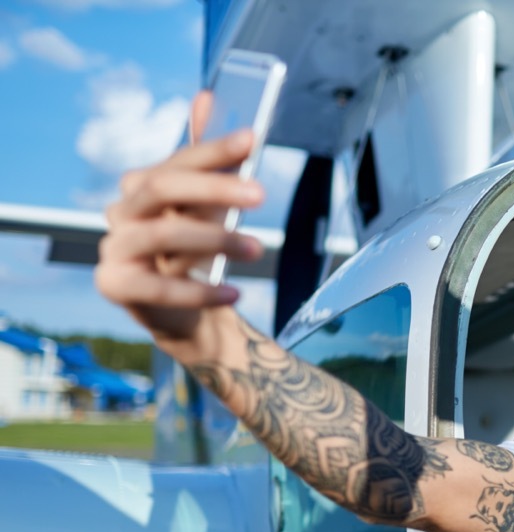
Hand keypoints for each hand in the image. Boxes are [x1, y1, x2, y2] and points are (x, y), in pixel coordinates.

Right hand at [95, 92, 265, 356]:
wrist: (189, 312)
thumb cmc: (198, 250)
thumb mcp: (207, 204)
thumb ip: (208, 159)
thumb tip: (207, 97)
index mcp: (142, 186)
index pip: (177, 162)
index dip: (213, 150)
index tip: (253, 140)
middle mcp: (122, 212)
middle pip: (163, 189)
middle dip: (213, 188)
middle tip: (260, 194)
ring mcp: (114, 248)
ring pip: (162, 235)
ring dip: (215, 238)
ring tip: (259, 248)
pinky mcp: (115, 285)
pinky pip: (158, 287)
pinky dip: (200, 291)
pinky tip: (234, 293)